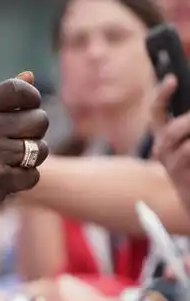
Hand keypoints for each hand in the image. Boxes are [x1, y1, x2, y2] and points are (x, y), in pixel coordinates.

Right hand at [0, 72, 48, 229]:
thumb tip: (30, 76)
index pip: (18, 89)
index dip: (32, 99)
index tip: (28, 110)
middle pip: (39, 120)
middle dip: (36, 133)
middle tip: (19, 142)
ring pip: (40, 149)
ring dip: (32, 158)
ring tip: (13, 162)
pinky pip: (32, 175)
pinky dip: (24, 180)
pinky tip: (7, 179)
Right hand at [152, 74, 189, 210]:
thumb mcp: (188, 142)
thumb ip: (186, 124)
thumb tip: (186, 107)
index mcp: (165, 137)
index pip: (156, 112)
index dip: (162, 95)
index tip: (172, 79)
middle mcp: (162, 151)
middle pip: (173, 129)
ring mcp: (171, 166)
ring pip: (185, 145)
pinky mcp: (181, 178)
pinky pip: (189, 154)